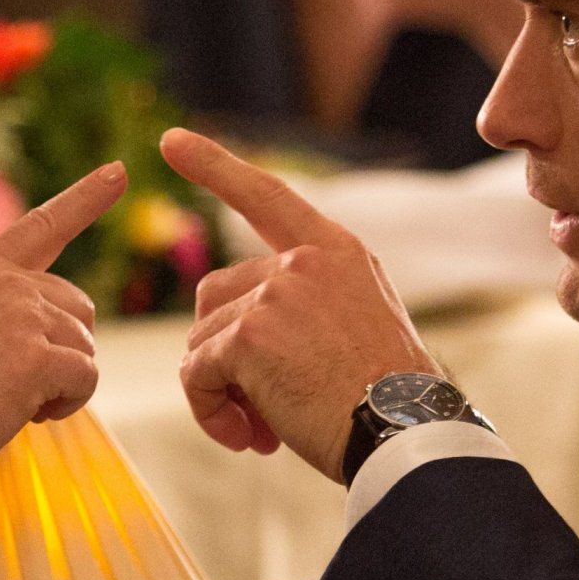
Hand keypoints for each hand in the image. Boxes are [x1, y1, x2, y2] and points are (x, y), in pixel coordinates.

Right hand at [0, 162, 124, 480]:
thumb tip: (48, 346)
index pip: (42, 226)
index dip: (85, 198)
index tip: (119, 171)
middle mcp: (5, 283)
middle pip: (79, 308)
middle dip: (64, 349)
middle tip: (17, 383)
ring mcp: (22, 316)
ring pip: (84, 348)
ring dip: (60, 383)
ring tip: (9, 402)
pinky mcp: (37, 358)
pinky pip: (86, 378)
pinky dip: (67, 404)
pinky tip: (27, 414)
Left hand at [164, 127, 439, 479]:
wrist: (407, 434)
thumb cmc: (384, 401)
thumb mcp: (356, 326)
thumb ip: (303, 306)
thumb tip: (222, 337)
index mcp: (337, 251)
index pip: (267, 196)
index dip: (215, 167)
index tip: (171, 140)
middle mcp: (305, 261)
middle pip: (215, 294)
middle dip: (222, 353)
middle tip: (259, 409)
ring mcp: (276, 292)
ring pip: (201, 339)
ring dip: (218, 390)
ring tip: (263, 430)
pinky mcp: (249, 334)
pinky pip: (196, 373)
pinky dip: (209, 410)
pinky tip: (249, 439)